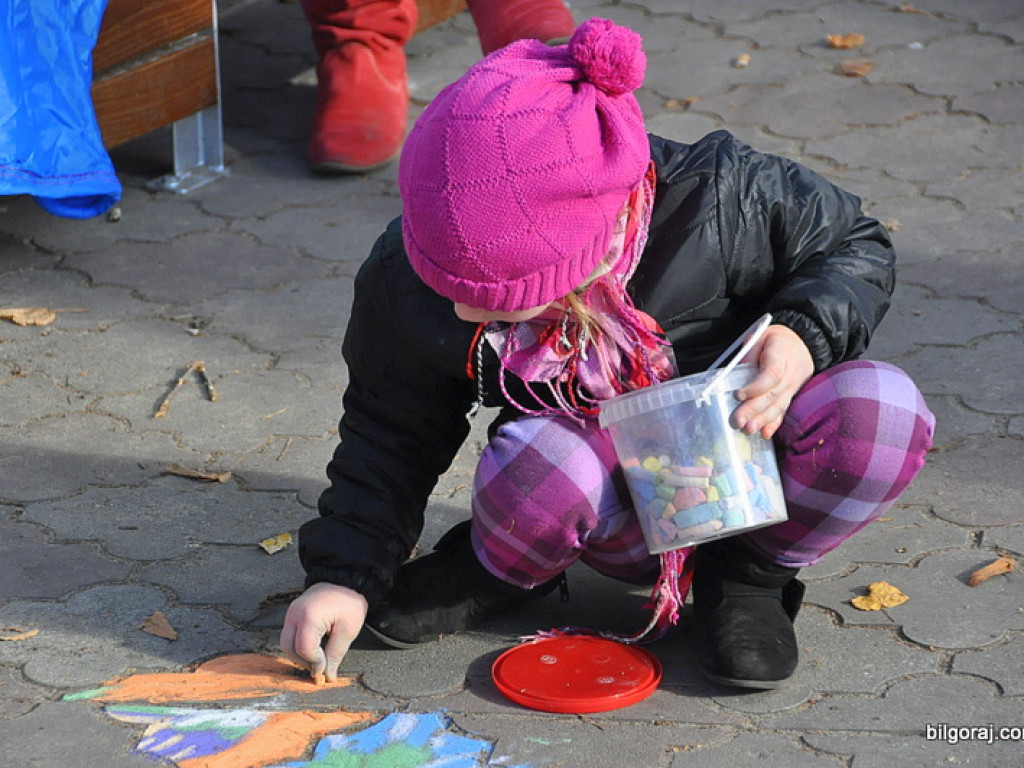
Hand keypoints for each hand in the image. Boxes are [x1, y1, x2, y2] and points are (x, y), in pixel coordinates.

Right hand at [280, 582, 368, 681]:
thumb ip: (335, 655)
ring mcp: (292, 612)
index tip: (326, 668)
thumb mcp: (347, 631)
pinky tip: (314, 649)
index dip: (314, 662)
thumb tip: (327, 677)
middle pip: (288, 647)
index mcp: (309, 616)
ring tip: (318, 659)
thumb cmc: (349, 602)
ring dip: (299, 654)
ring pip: (286, 642)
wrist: (347, 580)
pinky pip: (290, 634)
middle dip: (303, 661)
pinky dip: (298, 645)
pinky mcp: (293, 613)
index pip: (304, 648)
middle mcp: (295, 613)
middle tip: (320, 667)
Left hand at [731, 324, 813, 438]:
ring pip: (778, 405)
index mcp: (781, 355)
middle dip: (754, 409)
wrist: (801, 342)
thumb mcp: (759, 338)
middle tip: (738, 421)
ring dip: (763, 420)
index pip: (771, 375)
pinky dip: (774, 423)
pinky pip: (783, 410)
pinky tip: (765, 434)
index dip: (755, 387)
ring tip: (748, 430)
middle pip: (772, 394)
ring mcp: (793, 386)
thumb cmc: (773, 340)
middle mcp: (790, 373)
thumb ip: (748, 357)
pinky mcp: (791, 395)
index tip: (738, 395)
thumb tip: (732, 379)